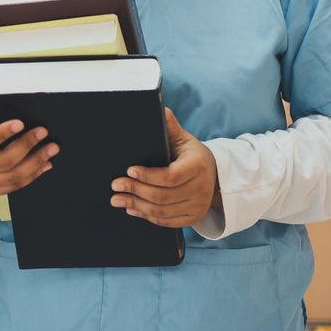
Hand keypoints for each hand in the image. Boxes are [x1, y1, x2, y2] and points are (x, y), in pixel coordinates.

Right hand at [0, 84, 54, 210]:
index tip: (19, 123)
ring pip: (11, 178)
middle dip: (26, 147)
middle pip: (2, 162)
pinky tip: (44, 166)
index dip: (1, 134)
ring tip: (51, 150)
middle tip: (43, 132)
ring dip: (34, 164)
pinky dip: (30, 178)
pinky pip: (11, 188)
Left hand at [110, 108, 219, 228]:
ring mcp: (198, 206)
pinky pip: (167, 222)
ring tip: (117, 199)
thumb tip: (160, 108)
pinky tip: (132, 209)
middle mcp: (201, 189)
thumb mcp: (184, 139)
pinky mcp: (193, 218)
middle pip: (162, 196)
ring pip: (162, 211)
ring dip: (137, 205)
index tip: (129, 170)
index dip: (148, 176)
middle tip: (115, 185)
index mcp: (198, 166)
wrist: (215, 175)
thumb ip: (171, 127)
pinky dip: (147, 216)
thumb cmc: (192, 154)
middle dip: (135, 191)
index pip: (170, 176)